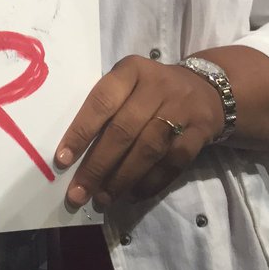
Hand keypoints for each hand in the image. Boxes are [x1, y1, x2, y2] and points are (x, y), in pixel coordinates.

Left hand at [55, 55, 223, 209]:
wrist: (205, 87)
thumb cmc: (151, 89)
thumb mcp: (128, 83)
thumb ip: (105, 107)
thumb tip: (73, 152)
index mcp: (130, 71)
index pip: (101, 101)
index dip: (81, 132)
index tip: (63, 159)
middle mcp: (156, 87)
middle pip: (123, 130)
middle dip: (97, 165)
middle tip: (79, 191)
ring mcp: (181, 109)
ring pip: (148, 149)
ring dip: (122, 178)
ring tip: (103, 198)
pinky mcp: (200, 131)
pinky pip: (174, 162)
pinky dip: (151, 182)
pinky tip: (133, 195)